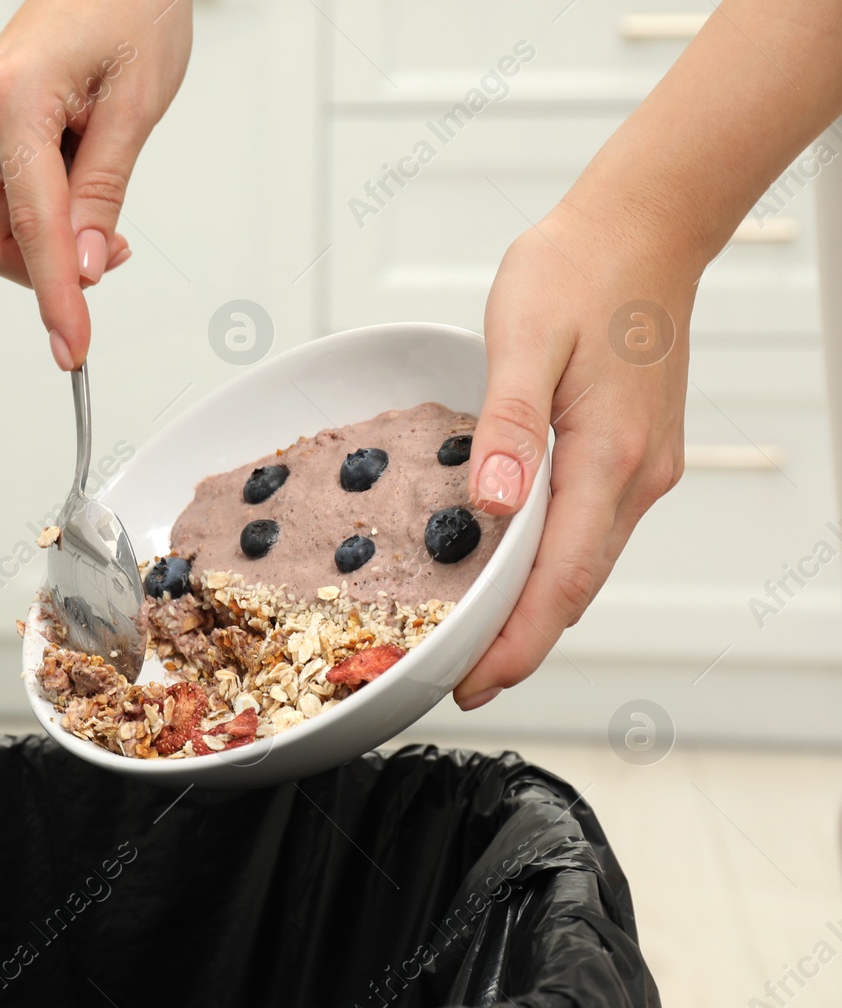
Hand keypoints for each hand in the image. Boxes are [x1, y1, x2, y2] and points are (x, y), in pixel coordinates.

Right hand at [0, 0, 191, 369]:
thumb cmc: (131, 4)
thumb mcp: (137, 104)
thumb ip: (103, 192)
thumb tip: (82, 268)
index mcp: (13, 101)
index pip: (32, 229)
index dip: (55, 298)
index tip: (74, 348)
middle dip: (42, 271)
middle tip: (107, 258)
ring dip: (43, 245)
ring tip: (102, 220)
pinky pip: (0, 193)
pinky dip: (38, 216)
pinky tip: (79, 196)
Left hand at [454, 204, 692, 708]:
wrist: (642, 227)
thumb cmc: (578, 270)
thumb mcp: (525, 337)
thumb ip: (509, 426)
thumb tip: (493, 507)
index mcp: (608, 455)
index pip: (562, 578)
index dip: (517, 640)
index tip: (475, 682)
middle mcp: (637, 475)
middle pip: (575, 586)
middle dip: (520, 642)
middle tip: (461, 680)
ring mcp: (643, 467)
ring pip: (585, 563)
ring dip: (536, 609)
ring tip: (478, 642)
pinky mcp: (634, 454)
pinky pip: (591, 530)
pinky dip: (552, 566)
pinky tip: (514, 572)